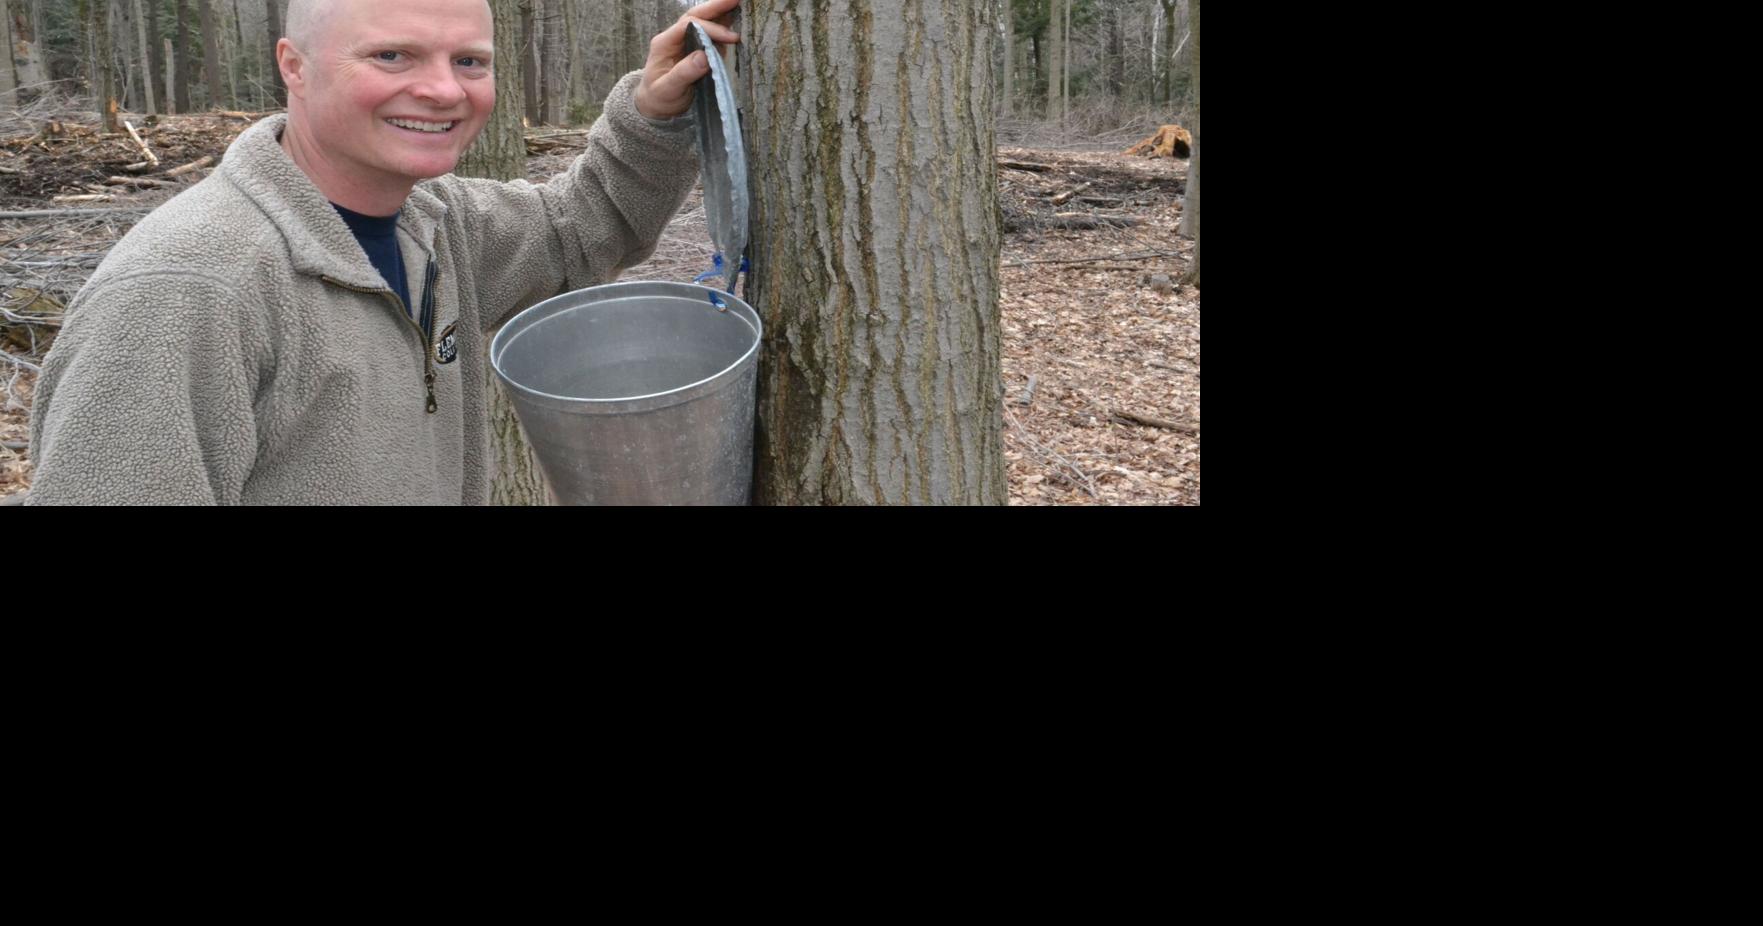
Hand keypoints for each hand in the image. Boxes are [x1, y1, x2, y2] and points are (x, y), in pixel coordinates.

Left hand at [633, 0, 741, 120]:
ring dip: (722, 14)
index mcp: (666, 42)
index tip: (731, 38)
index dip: (711, 28)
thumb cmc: (659, 98)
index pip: (689, 24)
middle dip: (716, 7)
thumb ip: (684, 73)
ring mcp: (687, 42)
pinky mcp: (696, 50)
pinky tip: (736, 25)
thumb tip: (704, 57)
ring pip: (705, 21)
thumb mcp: (667, 89)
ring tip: (740, 7)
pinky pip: (711, 35)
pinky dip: (723, 28)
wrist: (657, 107)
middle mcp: (676, 37)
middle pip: (697, 15)